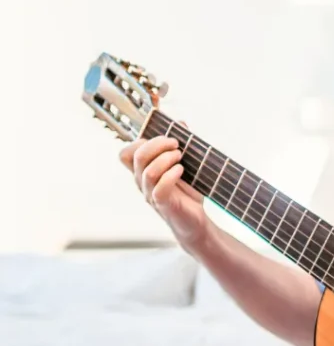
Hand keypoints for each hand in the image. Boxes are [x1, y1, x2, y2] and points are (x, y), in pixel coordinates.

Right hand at [119, 129, 208, 251]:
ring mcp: (150, 194)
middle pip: (136, 156)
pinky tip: (181, 171)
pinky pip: (159, 188)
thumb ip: (180, 146)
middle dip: (157, 144)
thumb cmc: (187, 194)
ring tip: (181, 157)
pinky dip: (171, 175)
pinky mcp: (163, 204)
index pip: (126, 153)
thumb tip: (181, 123)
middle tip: (176, 144)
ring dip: (165, 158)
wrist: (196, 222)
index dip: (140, 140)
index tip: (163, 137)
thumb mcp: (186, 166)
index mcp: (143, 172)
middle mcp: (142, 182)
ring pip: (147, 171)